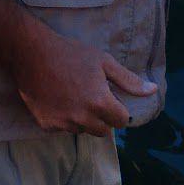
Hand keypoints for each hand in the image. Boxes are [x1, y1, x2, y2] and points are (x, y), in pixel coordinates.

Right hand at [10, 24, 153, 136]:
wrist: (31, 54)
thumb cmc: (70, 54)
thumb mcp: (103, 62)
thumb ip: (128, 80)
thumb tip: (152, 90)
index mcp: (100, 103)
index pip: (121, 121)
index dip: (118, 109)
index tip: (109, 97)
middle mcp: (83, 118)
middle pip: (103, 130)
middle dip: (102, 117)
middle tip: (92, 97)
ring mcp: (63, 123)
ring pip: (82, 130)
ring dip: (83, 119)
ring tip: (74, 97)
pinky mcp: (46, 125)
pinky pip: (63, 128)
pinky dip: (64, 119)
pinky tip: (59, 100)